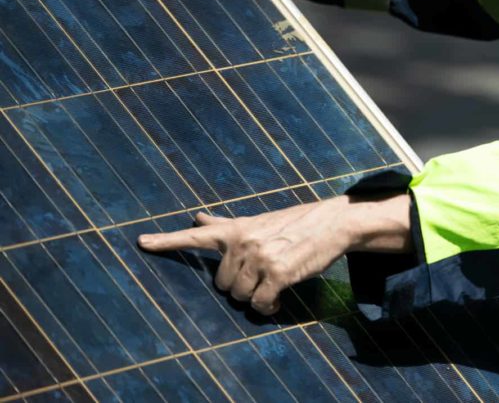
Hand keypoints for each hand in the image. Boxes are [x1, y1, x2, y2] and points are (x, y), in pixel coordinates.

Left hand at [138, 193, 411, 314]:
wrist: (331, 223)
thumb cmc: (294, 223)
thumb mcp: (257, 221)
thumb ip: (225, 224)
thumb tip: (198, 216)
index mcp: (237, 229)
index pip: (196, 236)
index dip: (166, 241)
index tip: (141, 243)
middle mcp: (244, 242)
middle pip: (223, 285)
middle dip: (240, 287)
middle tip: (260, 278)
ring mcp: (261, 258)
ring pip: (240, 296)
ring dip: (255, 298)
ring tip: (272, 287)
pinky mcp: (278, 273)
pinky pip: (260, 303)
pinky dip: (268, 307)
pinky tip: (277, 301)